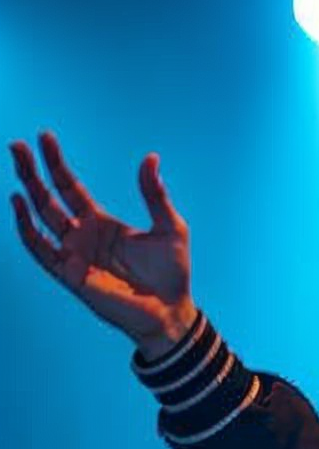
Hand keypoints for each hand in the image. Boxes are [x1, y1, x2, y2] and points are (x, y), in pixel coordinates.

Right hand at [10, 131, 196, 352]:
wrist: (171, 311)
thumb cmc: (172, 274)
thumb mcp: (169, 227)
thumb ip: (155, 194)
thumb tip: (151, 157)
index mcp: (101, 223)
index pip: (69, 187)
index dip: (56, 163)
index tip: (45, 137)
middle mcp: (82, 237)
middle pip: (48, 197)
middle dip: (32, 171)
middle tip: (18, 144)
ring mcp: (75, 255)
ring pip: (41, 217)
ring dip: (27, 190)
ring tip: (17, 161)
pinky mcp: (72, 275)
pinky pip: (41, 250)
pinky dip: (28, 229)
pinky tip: (19, 204)